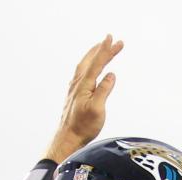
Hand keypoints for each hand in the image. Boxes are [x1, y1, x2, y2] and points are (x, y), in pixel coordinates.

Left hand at [43, 34, 124, 162]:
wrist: (68, 138)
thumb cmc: (83, 127)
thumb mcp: (97, 109)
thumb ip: (103, 90)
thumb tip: (111, 75)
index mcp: (84, 84)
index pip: (97, 62)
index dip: (106, 50)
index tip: (114, 40)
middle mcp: (77, 83)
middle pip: (91, 60)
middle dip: (102, 49)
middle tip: (113, 40)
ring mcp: (74, 87)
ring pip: (85, 64)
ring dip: (94, 54)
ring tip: (101, 46)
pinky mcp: (74, 94)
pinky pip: (82, 72)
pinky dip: (88, 63)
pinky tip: (89, 66)